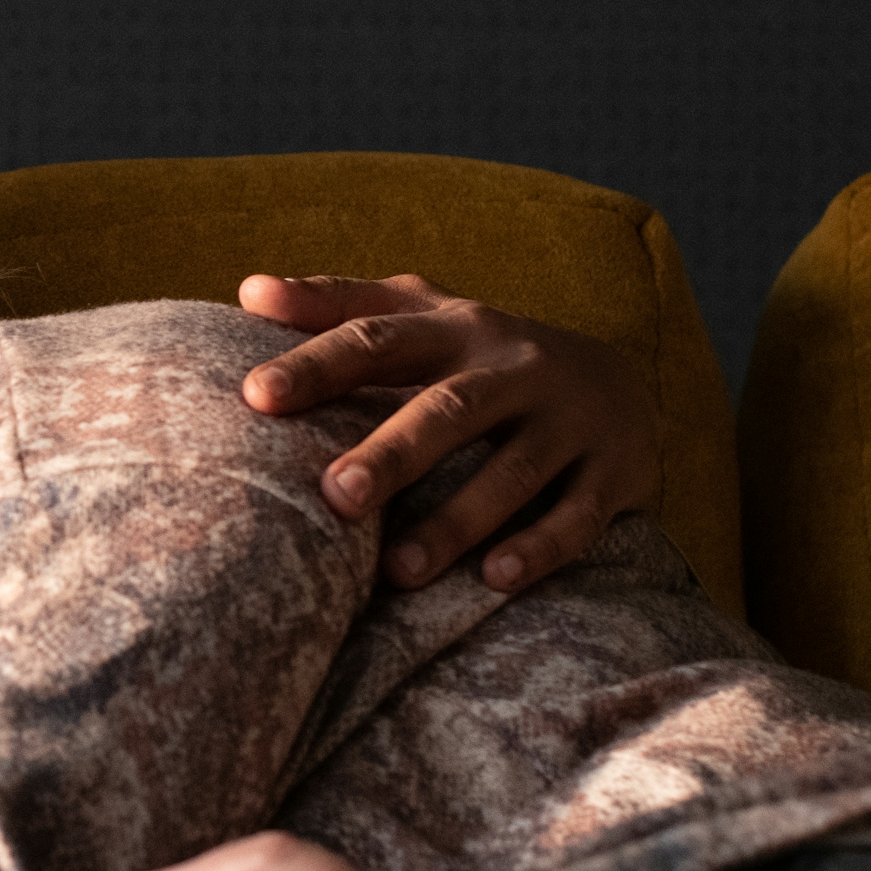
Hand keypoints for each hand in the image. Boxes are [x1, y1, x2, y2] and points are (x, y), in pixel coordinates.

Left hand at [238, 272, 658, 593]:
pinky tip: (494, 580)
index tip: (255, 395)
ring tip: (397, 569)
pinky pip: (579, 516)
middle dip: (392, 453)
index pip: (377, 339)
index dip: (316, 363)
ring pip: (512, 471)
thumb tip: (249, 291)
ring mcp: (568, 420)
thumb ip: (340, 303)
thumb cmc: (485, 355)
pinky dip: (539, 548)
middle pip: (448, 409)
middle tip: (332, 496)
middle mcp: (514, 368)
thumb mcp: (424, 315)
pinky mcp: (613, 473)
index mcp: (455, 329)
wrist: (622, 380)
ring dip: (456, 521)